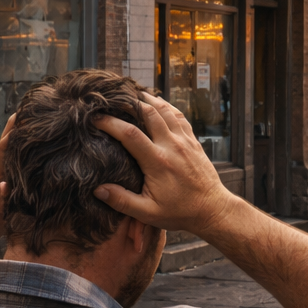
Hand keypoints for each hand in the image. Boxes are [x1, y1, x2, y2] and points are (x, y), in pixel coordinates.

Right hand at [92, 92, 229, 233]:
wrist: (211, 209)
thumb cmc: (179, 212)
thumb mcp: (148, 213)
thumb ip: (122, 201)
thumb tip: (97, 190)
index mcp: (157, 162)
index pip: (129, 134)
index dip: (110, 123)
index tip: (96, 118)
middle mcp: (172, 146)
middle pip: (149, 113)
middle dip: (129, 103)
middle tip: (113, 100)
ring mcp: (185, 141)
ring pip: (166, 110)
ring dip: (149, 100)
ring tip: (133, 94)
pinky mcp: (193, 142)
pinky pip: (180, 117)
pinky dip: (167, 106)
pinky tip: (157, 103)